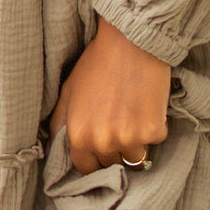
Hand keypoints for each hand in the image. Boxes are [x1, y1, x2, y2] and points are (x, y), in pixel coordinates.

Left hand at [46, 16, 170, 175]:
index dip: (93, 156)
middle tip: (118, 120)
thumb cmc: (97, 63)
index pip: (85, 168)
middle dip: (114, 147)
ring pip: (135, 157)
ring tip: (133, 111)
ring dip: (136, 140)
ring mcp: (130, 139)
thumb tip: (54, 149)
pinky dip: (154, 127)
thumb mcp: (69, 90)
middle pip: (111, 163)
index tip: (100, 144)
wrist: (130, 41)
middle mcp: (103, 143)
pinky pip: (155, 141)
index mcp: (79, 136)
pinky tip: (148, 104)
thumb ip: (60, 123)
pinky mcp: (153, 131)